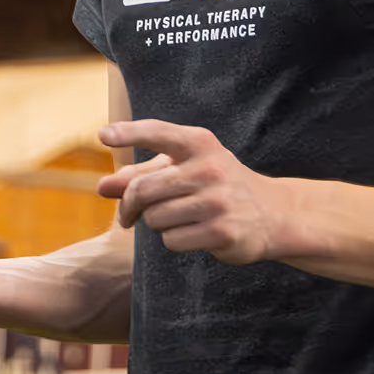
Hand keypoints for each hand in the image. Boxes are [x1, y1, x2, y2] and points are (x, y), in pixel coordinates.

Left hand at [96, 120, 291, 264]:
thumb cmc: (217, 186)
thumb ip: (142, 175)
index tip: (103, 135)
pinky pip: (172, 240)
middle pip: (143, 190)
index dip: (129, 133)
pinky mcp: (222, 231)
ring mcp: (218, 201)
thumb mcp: (184, 170)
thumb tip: (101, 187)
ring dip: (157, 223)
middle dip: (128, 206)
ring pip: (155, 218)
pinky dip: (174, 240)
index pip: (159, 133)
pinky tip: (194, 233)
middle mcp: (210, 168)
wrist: (272, 213)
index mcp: (200, 144)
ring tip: (178, 218)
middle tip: (127, 216)